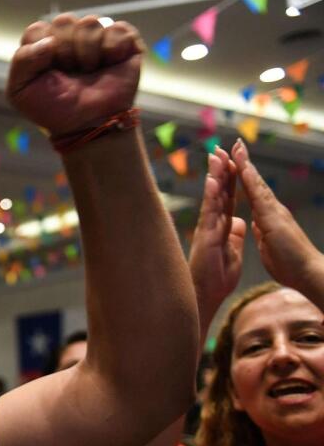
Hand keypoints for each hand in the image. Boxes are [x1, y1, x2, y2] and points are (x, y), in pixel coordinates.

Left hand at [7, 14, 143, 136]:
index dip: (42, 52)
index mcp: (43, 44)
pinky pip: (116, 29)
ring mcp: (96, 35)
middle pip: (64, 21)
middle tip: (71, 74)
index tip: (48, 72)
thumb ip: (22, 61)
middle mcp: (69, 35)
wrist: (88, 125)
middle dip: (66, 52)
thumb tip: (49, 40)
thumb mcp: (21, 91)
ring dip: (88, 54)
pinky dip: (112, 50)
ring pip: (90, 23)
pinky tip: (109, 65)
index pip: (37, 29)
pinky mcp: (123, 39)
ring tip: (89, 72)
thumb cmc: (54, 108)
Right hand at [188, 146, 245, 318]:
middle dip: (221, 170)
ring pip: (213, 198)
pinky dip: (212, 197)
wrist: (205, 297)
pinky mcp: (206, 238)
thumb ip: (234, 236)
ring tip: (216, 156)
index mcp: (221, 227)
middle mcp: (212, 225)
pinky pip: (210, 214)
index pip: (227, 197)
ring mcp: (207, 230)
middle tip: (221, 148)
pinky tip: (214, 182)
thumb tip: (239, 222)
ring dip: (215, 177)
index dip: (230, 179)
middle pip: (219, 193)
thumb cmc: (216, 279)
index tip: (231, 159)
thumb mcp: (233, 253)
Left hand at [233, 139, 323, 293]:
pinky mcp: (274, 218)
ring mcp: (274, 212)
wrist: (307, 274)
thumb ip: (262, 232)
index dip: (243, 178)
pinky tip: (243, 168)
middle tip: (235, 144)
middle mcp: (272, 210)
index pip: (252, 193)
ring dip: (245, 166)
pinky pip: (259, 196)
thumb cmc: (289, 264)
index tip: (234, 162)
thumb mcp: (268, 244)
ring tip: (236, 148)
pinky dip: (251, 181)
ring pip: (257, 184)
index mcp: (267, 217)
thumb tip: (255, 223)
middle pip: (255, 183)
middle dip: (244, 164)